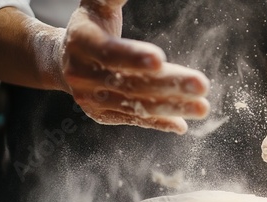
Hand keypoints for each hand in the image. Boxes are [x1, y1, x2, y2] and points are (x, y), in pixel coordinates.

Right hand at [61, 0, 209, 133]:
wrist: (64, 60)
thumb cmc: (91, 26)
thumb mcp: (97, 5)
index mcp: (83, 42)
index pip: (110, 52)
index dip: (133, 57)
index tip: (160, 59)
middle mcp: (83, 75)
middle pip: (131, 83)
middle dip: (170, 85)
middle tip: (202, 85)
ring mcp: (91, 99)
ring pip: (136, 106)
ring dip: (172, 108)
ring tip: (202, 108)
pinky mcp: (102, 115)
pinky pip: (133, 120)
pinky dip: (158, 123)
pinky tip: (181, 125)